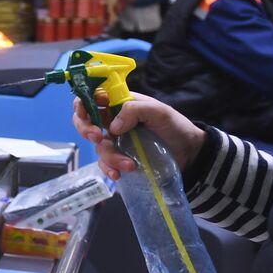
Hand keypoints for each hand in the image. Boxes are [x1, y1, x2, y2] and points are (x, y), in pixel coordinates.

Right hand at [72, 90, 206, 180]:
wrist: (189, 153)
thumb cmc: (175, 127)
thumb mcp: (159, 112)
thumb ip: (135, 110)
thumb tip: (113, 126)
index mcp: (120, 104)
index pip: (93, 97)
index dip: (83, 103)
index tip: (86, 114)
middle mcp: (114, 121)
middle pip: (85, 121)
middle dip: (85, 129)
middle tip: (98, 137)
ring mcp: (116, 141)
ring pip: (99, 147)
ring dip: (110, 157)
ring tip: (129, 165)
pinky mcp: (120, 158)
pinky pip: (106, 164)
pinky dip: (109, 169)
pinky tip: (118, 175)